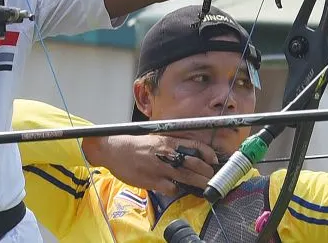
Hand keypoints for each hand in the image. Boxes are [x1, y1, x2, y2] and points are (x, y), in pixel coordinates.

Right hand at [82, 133, 218, 197]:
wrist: (114, 150)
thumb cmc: (133, 144)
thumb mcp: (154, 139)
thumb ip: (170, 145)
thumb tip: (186, 152)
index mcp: (167, 141)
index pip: (195, 145)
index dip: (208, 153)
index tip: (213, 160)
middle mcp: (166, 154)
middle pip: (195, 163)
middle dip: (207, 172)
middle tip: (212, 177)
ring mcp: (160, 168)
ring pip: (187, 177)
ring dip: (199, 182)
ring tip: (206, 186)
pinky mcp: (153, 181)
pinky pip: (172, 188)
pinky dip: (178, 189)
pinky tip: (179, 189)